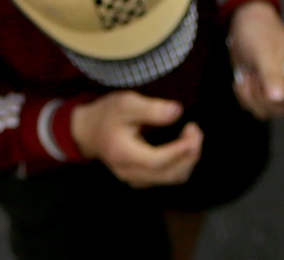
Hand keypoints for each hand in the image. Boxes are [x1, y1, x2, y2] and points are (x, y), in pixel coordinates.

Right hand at [68, 91, 203, 186]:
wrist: (88, 131)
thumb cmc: (107, 114)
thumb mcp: (124, 103)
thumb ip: (150, 108)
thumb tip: (177, 111)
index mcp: (123, 154)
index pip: (156, 161)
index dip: (179, 150)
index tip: (194, 131)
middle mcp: (129, 173)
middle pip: (168, 174)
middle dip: (189, 154)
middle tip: (195, 129)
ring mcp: (135, 179)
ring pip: (171, 178)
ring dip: (188, 159)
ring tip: (192, 134)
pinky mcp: (141, 179)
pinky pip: (168, 177)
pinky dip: (181, 163)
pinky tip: (183, 146)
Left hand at [227, 1, 283, 119]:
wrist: (244, 22)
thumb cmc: (258, 32)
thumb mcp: (264, 52)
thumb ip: (272, 76)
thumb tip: (279, 99)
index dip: (273, 95)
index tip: (259, 78)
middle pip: (280, 108)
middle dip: (259, 96)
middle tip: (251, 75)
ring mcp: (280, 87)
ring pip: (267, 111)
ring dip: (250, 97)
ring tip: (247, 76)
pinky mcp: (266, 90)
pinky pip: (256, 107)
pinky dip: (245, 97)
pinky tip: (243, 80)